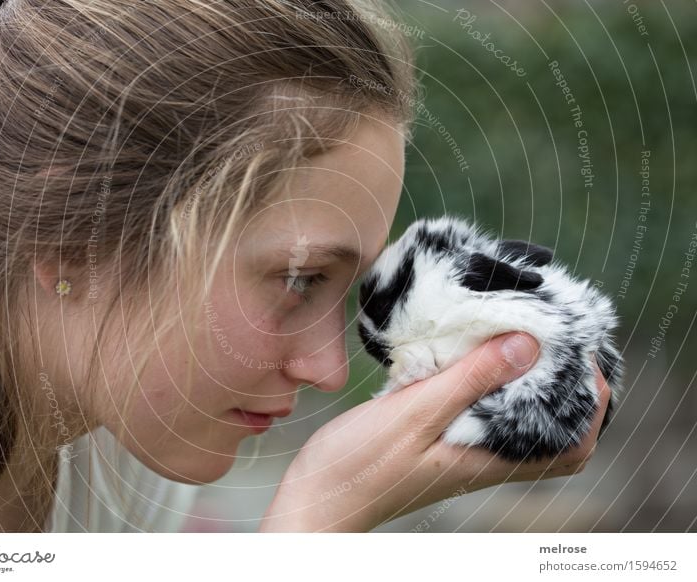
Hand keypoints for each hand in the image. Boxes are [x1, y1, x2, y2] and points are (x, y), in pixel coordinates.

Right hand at [259, 333, 611, 531]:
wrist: (317, 497)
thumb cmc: (357, 467)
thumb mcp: (413, 415)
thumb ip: (469, 381)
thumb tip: (527, 345)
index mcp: (487, 461)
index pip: (572, 447)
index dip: (591, 405)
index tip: (581, 357)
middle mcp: (483, 459)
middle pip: (553, 432)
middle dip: (565, 386)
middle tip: (555, 338)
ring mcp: (461, 451)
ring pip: (517, 418)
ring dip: (526, 380)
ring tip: (516, 335)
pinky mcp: (439, 439)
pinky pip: (481, 410)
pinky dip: (488, 381)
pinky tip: (467, 352)